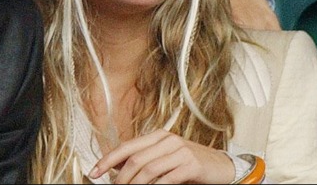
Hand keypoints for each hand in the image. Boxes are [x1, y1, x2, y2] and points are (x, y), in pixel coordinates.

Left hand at [88, 129, 234, 183]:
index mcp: (157, 136)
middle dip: (120, 177)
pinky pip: (166, 179)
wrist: (222, 167)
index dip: (108, 159)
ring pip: (148, 169)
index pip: (126, 146)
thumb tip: (116, 168)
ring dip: (134, 184)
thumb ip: (144, 160)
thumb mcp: (164, 158)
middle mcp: (167, 140)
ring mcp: (180, 151)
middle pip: (135, 159)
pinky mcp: (191, 165)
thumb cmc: (190, 164)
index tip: (94, 172)